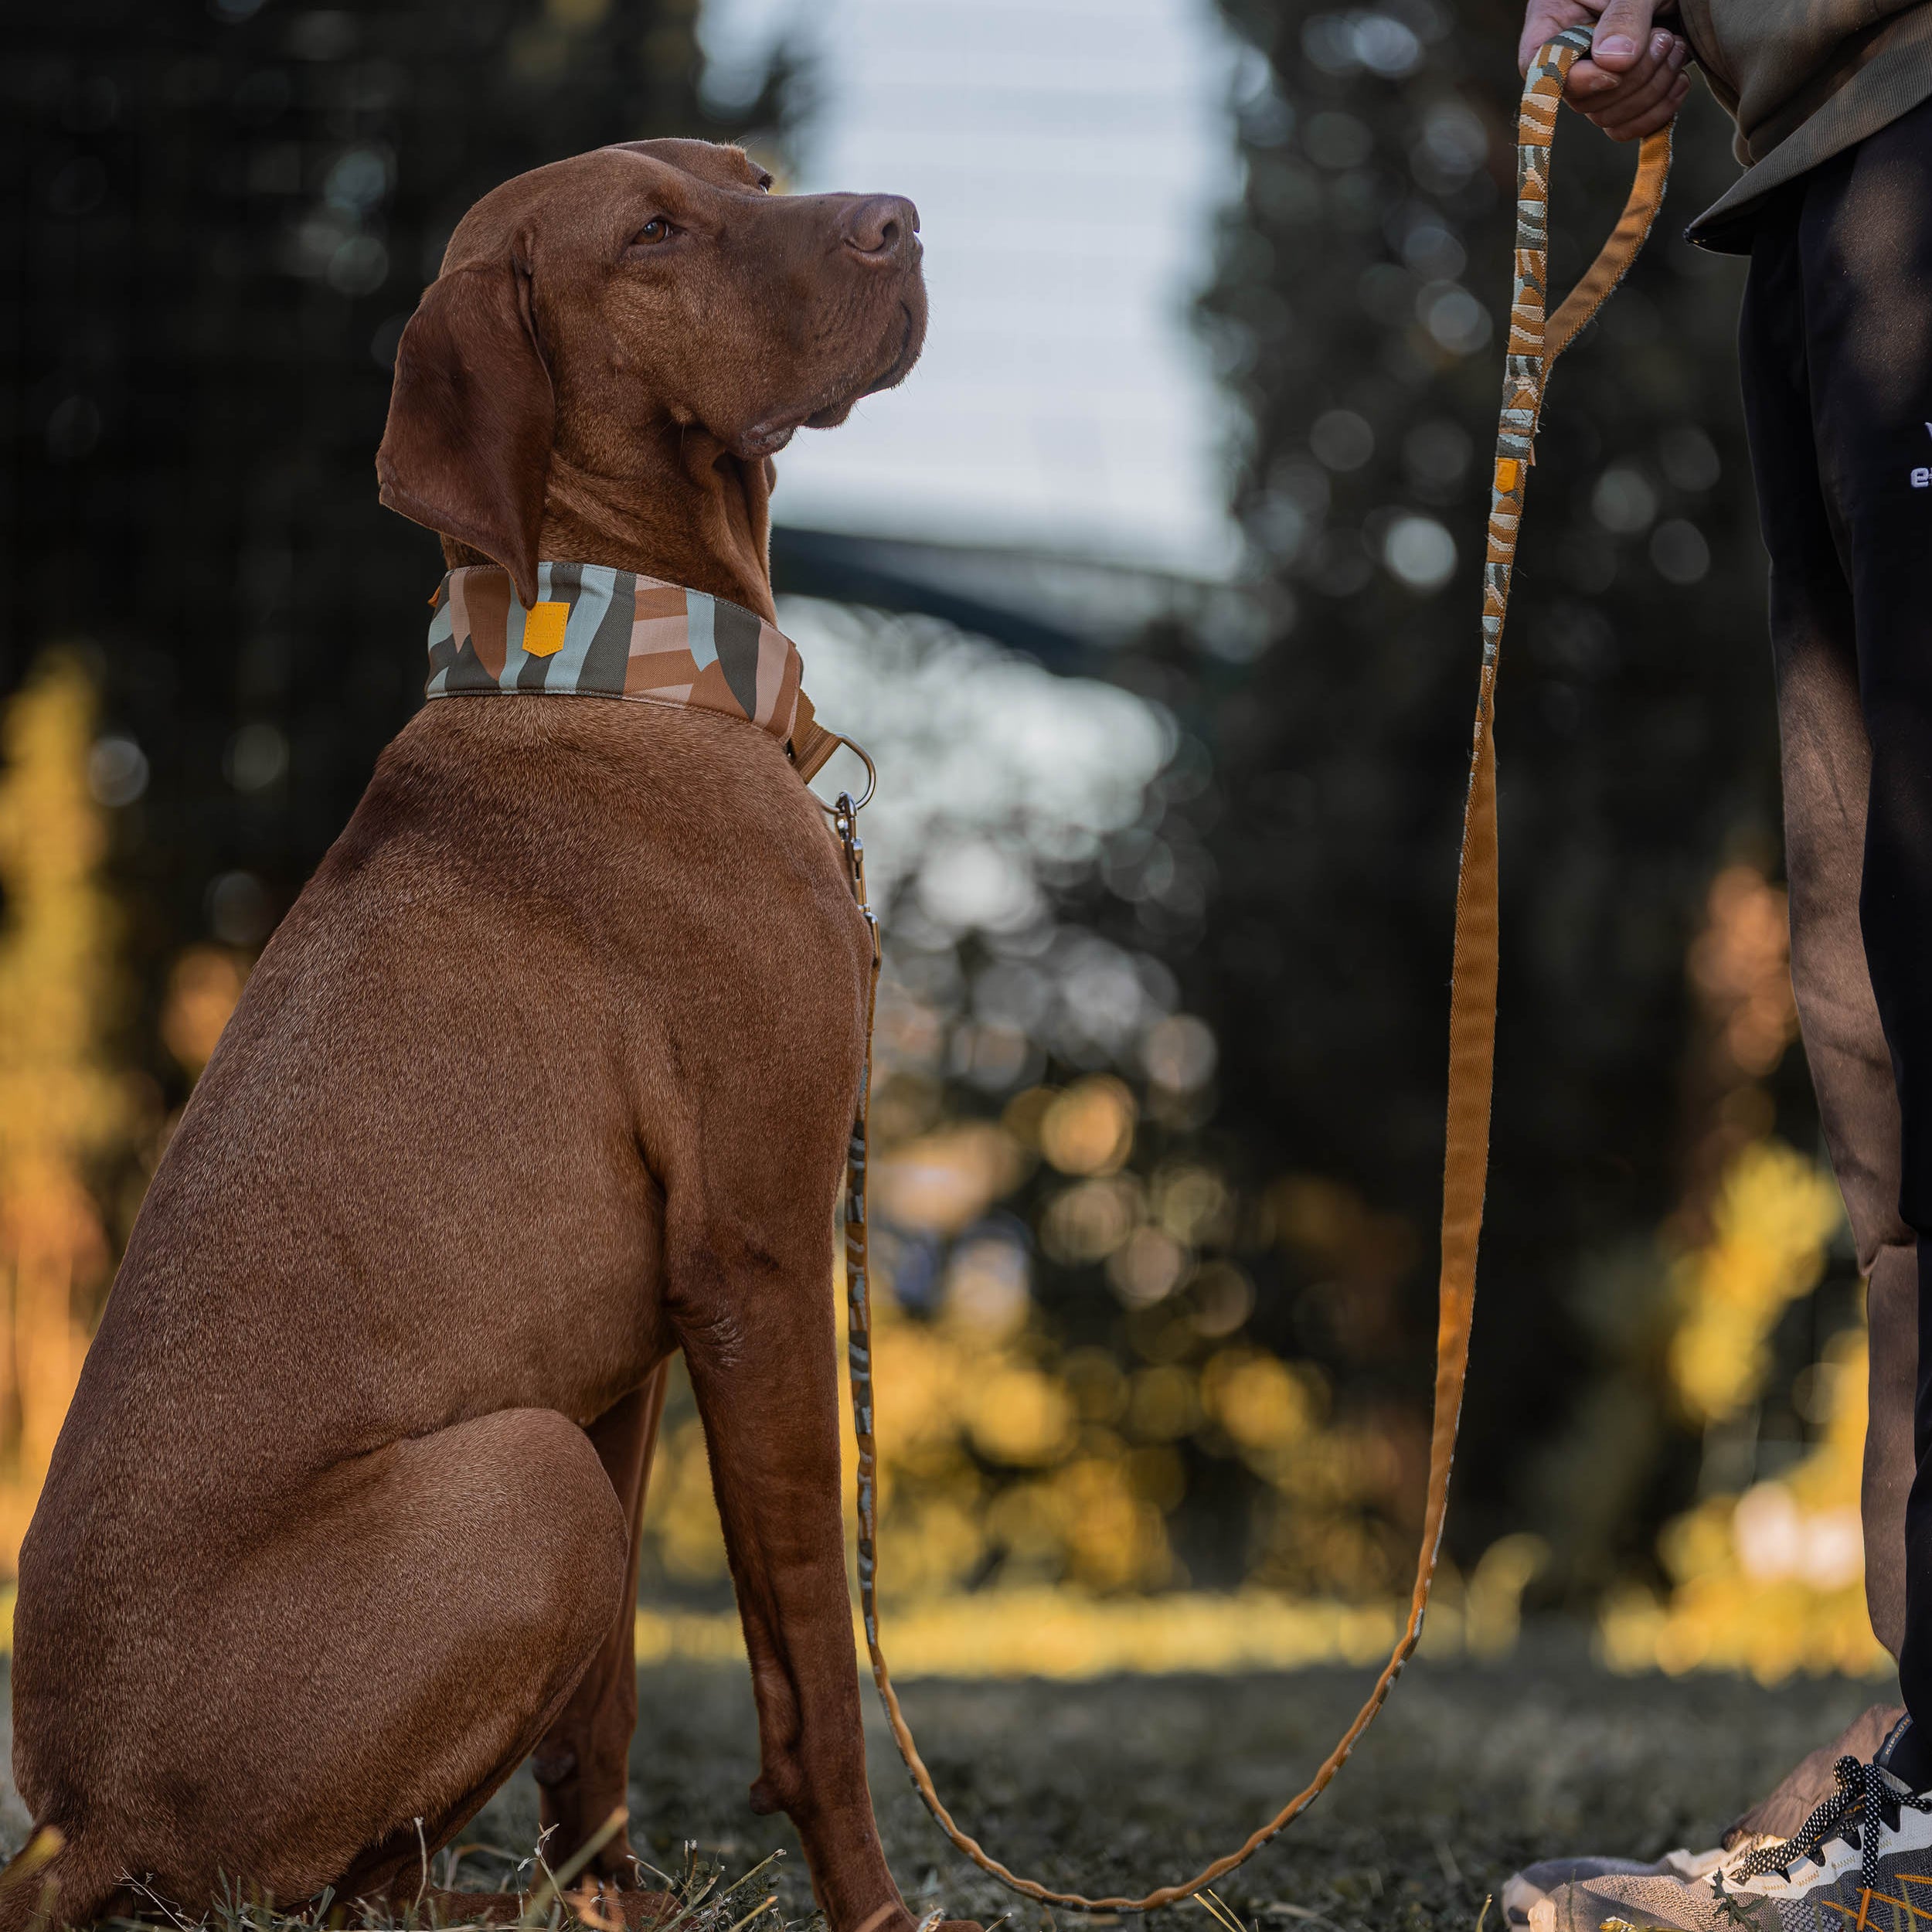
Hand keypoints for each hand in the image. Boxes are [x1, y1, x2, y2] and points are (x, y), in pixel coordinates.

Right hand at [1518, 0, 1691, 140]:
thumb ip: (1624, 16)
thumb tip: (1612, 64)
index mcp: (1554, 22)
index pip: (1539, 66)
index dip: (1576, 77)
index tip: (1617, 67)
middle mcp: (1569, 59)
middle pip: (1581, 100)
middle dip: (1632, 78)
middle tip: (1664, 39)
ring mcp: (1594, 82)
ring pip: (1607, 118)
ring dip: (1652, 90)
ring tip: (1676, 47)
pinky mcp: (1621, 98)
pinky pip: (1626, 128)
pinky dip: (1658, 112)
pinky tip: (1679, 81)